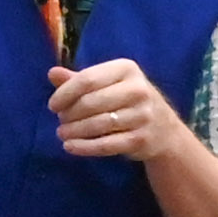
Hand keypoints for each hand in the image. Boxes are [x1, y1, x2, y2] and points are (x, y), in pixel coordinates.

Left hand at [49, 59, 185, 166]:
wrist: (165, 131)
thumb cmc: (128, 101)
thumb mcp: (108, 83)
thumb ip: (80, 79)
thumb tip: (52, 73)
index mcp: (126, 69)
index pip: (87, 79)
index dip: (65, 93)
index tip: (53, 105)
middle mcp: (137, 90)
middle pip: (91, 102)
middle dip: (69, 114)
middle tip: (60, 121)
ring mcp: (142, 116)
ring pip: (98, 124)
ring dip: (74, 131)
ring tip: (62, 134)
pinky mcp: (141, 140)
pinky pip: (106, 145)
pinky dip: (84, 147)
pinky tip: (70, 147)